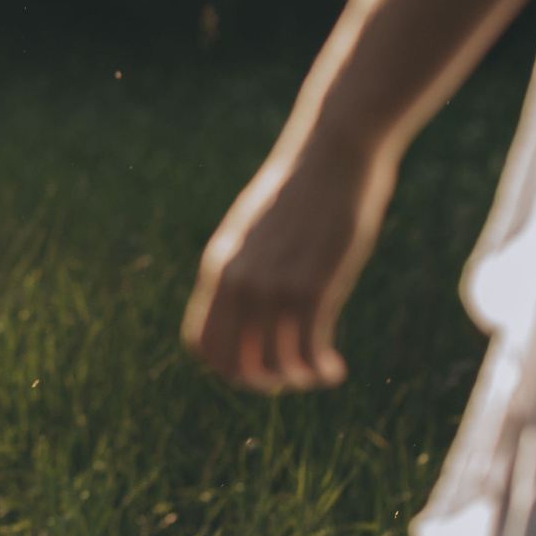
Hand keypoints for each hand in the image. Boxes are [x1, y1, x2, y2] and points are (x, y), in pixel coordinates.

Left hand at [183, 134, 391, 390]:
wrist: (331, 154)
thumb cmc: (300, 191)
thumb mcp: (256, 230)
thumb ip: (246, 265)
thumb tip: (246, 299)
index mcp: (219, 267)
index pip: (202, 344)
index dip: (227, 367)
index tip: (257, 367)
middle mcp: (238, 282)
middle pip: (233, 363)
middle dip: (260, 382)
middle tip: (289, 379)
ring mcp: (273, 286)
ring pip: (274, 365)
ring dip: (297, 379)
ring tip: (318, 374)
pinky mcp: (312, 287)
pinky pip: (308, 351)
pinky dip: (320, 369)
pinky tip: (334, 369)